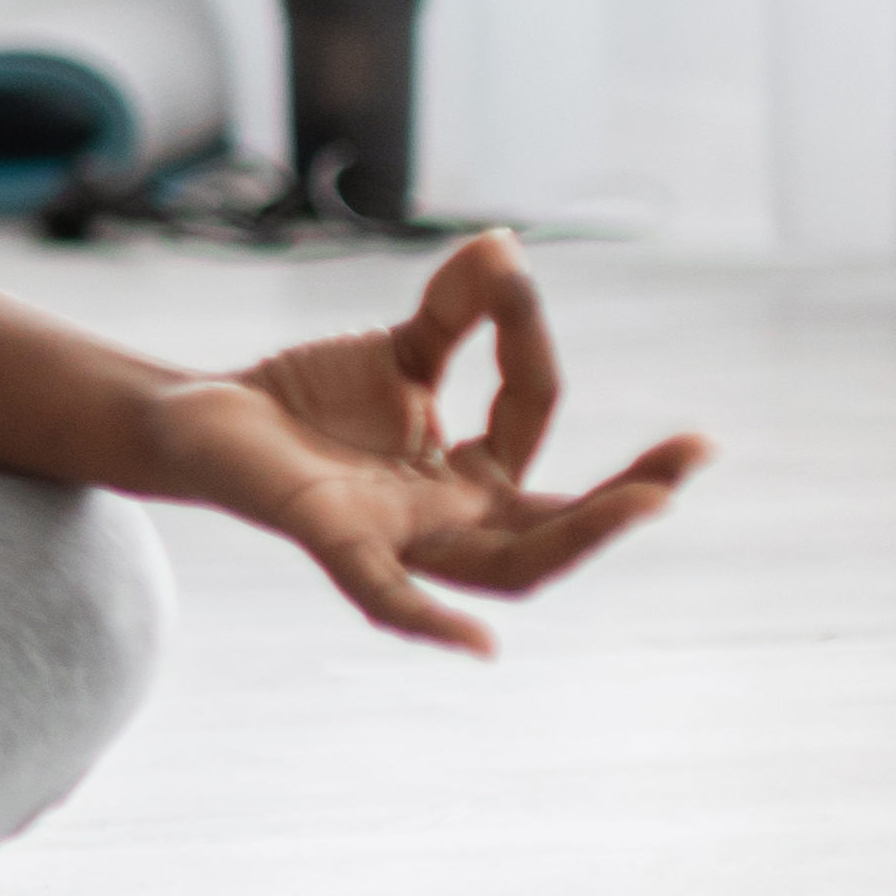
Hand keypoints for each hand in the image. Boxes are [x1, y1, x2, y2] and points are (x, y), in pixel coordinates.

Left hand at [139, 228, 707, 652]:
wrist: (199, 414)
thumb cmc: (308, 399)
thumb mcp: (400, 348)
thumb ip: (458, 310)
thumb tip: (506, 246)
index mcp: (471, 474)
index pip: (533, 411)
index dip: (525, 339)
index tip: (508, 271)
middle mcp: (448, 517)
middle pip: (559, 524)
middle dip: (632, 494)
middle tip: (695, 452)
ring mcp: (398, 537)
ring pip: (510, 567)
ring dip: (581, 538)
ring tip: (650, 503)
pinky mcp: (333, 542)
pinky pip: (388, 597)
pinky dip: (430, 622)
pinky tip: (480, 648)